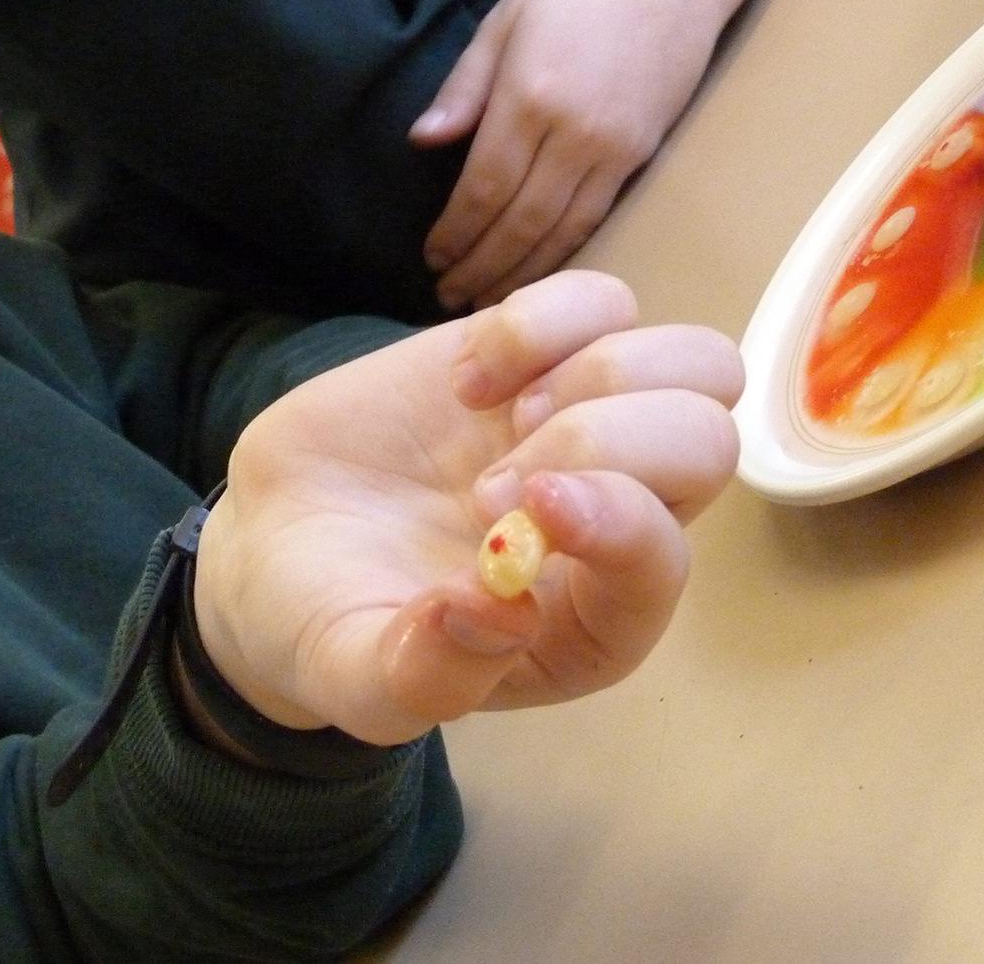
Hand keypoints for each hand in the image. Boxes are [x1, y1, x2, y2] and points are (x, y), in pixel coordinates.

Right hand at [191, 271, 741, 747]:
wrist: (274, 539)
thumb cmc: (328, 623)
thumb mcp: (354, 679)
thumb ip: (424, 674)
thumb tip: (502, 609)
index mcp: (595, 619)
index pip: (662, 557)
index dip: (607, 522)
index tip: (492, 512)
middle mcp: (618, 520)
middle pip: (709, 442)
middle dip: (597, 441)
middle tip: (483, 482)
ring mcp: (589, 426)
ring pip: (697, 365)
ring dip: (595, 374)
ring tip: (492, 415)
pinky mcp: (543, 355)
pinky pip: (605, 303)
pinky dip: (538, 323)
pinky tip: (465, 381)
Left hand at [410, 0, 721, 310]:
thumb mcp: (503, 22)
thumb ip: (464, 88)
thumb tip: (423, 141)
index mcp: (530, 96)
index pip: (484, 187)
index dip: (455, 232)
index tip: (430, 258)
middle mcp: (574, 132)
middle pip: (521, 222)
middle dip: (482, 267)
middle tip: (448, 299)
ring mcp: (614, 148)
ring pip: (562, 231)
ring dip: (522, 274)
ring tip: (486, 302)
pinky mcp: (641, 155)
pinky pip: (596, 218)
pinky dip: (564, 253)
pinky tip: (539, 274)